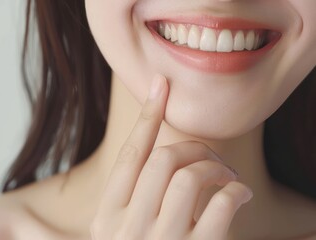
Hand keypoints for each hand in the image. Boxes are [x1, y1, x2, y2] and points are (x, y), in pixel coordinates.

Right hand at [90, 75, 252, 239]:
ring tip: (228, 176)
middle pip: (162, 159)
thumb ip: (130, 202)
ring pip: (189, 176)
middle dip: (195, 148)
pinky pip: (222, 204)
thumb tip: (158, 156)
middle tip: (211, 155)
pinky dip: (237, 191)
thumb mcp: (123, 232)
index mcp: (107, 217)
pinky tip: (241, 194)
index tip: (161, 84)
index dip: (147, 115)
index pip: (129, 155)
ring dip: (215, 167)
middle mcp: (129, 229)